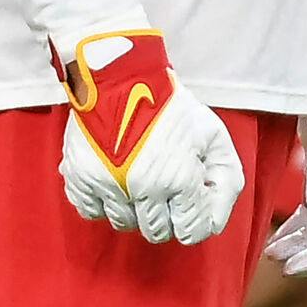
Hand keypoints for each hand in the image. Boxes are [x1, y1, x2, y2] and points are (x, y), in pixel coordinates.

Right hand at [55, 30, 244, 246]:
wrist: (120, 74)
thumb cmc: (168, 103)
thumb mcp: (212, 134)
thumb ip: (225, 179)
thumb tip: (215, 219)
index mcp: (179, 178)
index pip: (192, 231)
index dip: (194, 216)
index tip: (189, 198)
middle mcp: (144, 189)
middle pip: (157, 232)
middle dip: (165, 214)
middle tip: (163, 185)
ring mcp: (109, 185)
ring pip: (125, 224)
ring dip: (134, 208)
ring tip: (137, 176)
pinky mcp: (80, 177)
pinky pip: (91, 212)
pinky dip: (102, 201)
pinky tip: (112, 179)